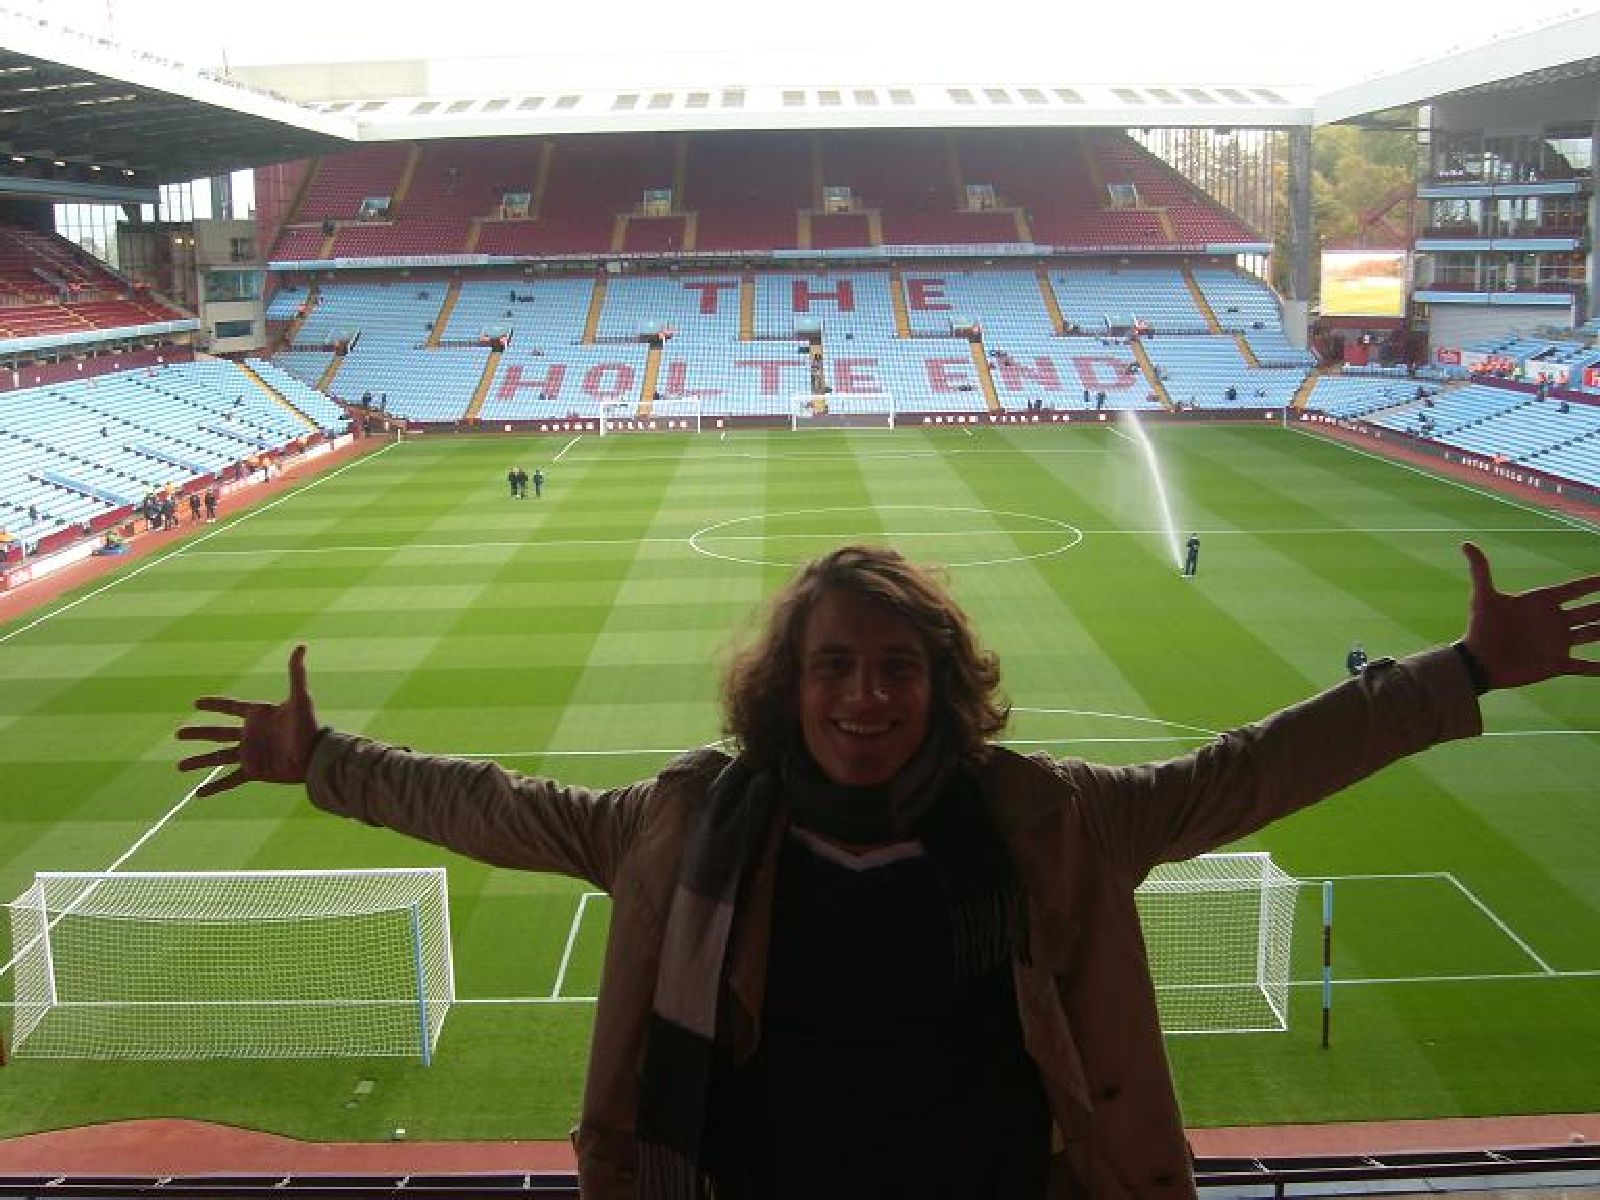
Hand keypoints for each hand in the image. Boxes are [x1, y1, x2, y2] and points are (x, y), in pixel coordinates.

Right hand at [176, 645, 320, 796]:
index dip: (215, 704)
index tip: (197, 702)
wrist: (316, 756)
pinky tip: (198, 795)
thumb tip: (302, 645)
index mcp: (259, 715)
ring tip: (179, 767)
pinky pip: (229, 780)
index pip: (231, 707)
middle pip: (217, 733)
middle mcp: (251, 734)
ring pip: (217, 757)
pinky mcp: (254, 771)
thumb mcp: (301, 698)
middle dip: (198, 733)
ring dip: (198, 761)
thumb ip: (296, 673)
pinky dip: (214, 788)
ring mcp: (251, 753)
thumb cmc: (310, 726)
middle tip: (178, 734)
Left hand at [1461, 542, 1599, 689]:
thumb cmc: (1480, 629)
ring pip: (1594, 634)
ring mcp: (1557, 643)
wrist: (1477, 663)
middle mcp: (1554, 621)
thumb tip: (1465, 543)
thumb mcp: (1483, 598)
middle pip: (1592, 610)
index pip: (1576, 589)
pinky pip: (1584, 666)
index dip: (1595, 583)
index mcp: (1542, 602)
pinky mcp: (1556, 664)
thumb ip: (1481, 570)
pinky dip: (1599, 667)